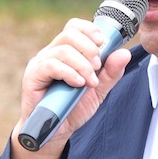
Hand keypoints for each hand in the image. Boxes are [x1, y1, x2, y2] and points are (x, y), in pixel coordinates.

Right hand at [10, 18, 130, 158]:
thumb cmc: (75, 106)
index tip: (103, 42)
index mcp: (68, 50)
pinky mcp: (33, 76)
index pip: (75, 26)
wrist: (56, 131)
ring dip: (82, 64)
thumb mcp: (99, 88)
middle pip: (70, 33)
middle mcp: (52, 52)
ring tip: (90, 81)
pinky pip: (51, 65)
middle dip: (89, 48)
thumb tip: (124, 53)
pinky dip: (69, 73)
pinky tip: (78, 84)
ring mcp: (41, 63)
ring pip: (63, 49)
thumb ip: (112, 71)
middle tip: (97, 67)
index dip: (90, 29)